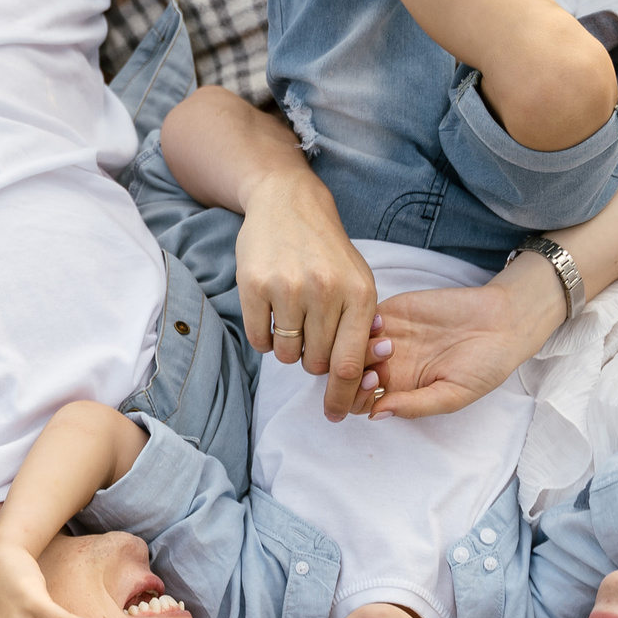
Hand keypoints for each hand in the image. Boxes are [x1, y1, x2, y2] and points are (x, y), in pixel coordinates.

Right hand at [232, 171, 378, 419]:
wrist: (287, 202)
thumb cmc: (326, 250)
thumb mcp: (357, 279)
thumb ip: (361, 325)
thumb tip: (364, 372)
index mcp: (359, 293)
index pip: (350, 364)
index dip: (343, 397)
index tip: (336, 414)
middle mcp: (325, 291)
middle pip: (317, 364)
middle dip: (314, 360)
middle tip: (311, 334)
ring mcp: (288, 288)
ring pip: (287, 356)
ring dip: (289, 349)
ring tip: (292, 318)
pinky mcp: (254, 286)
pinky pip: (259, 341)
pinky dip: (264, 338)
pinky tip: (271, 313)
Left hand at [368, 271, 557, 418]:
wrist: (502, 323)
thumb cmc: (484, 366)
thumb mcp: (451, 395)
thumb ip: (413, 406)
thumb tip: (374, 415)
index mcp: (400, 390)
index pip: (360, 401)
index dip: (357, 398)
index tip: (377, 389)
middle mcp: (389, 366)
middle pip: (348, 375)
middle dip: (353, 376)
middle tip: (378, 370)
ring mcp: (388, 337)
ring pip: (350, 346)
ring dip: (358, 348)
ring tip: (389, 346)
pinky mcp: (393, 311)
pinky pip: (361, 317)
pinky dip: (363, 320)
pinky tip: (384, 323)